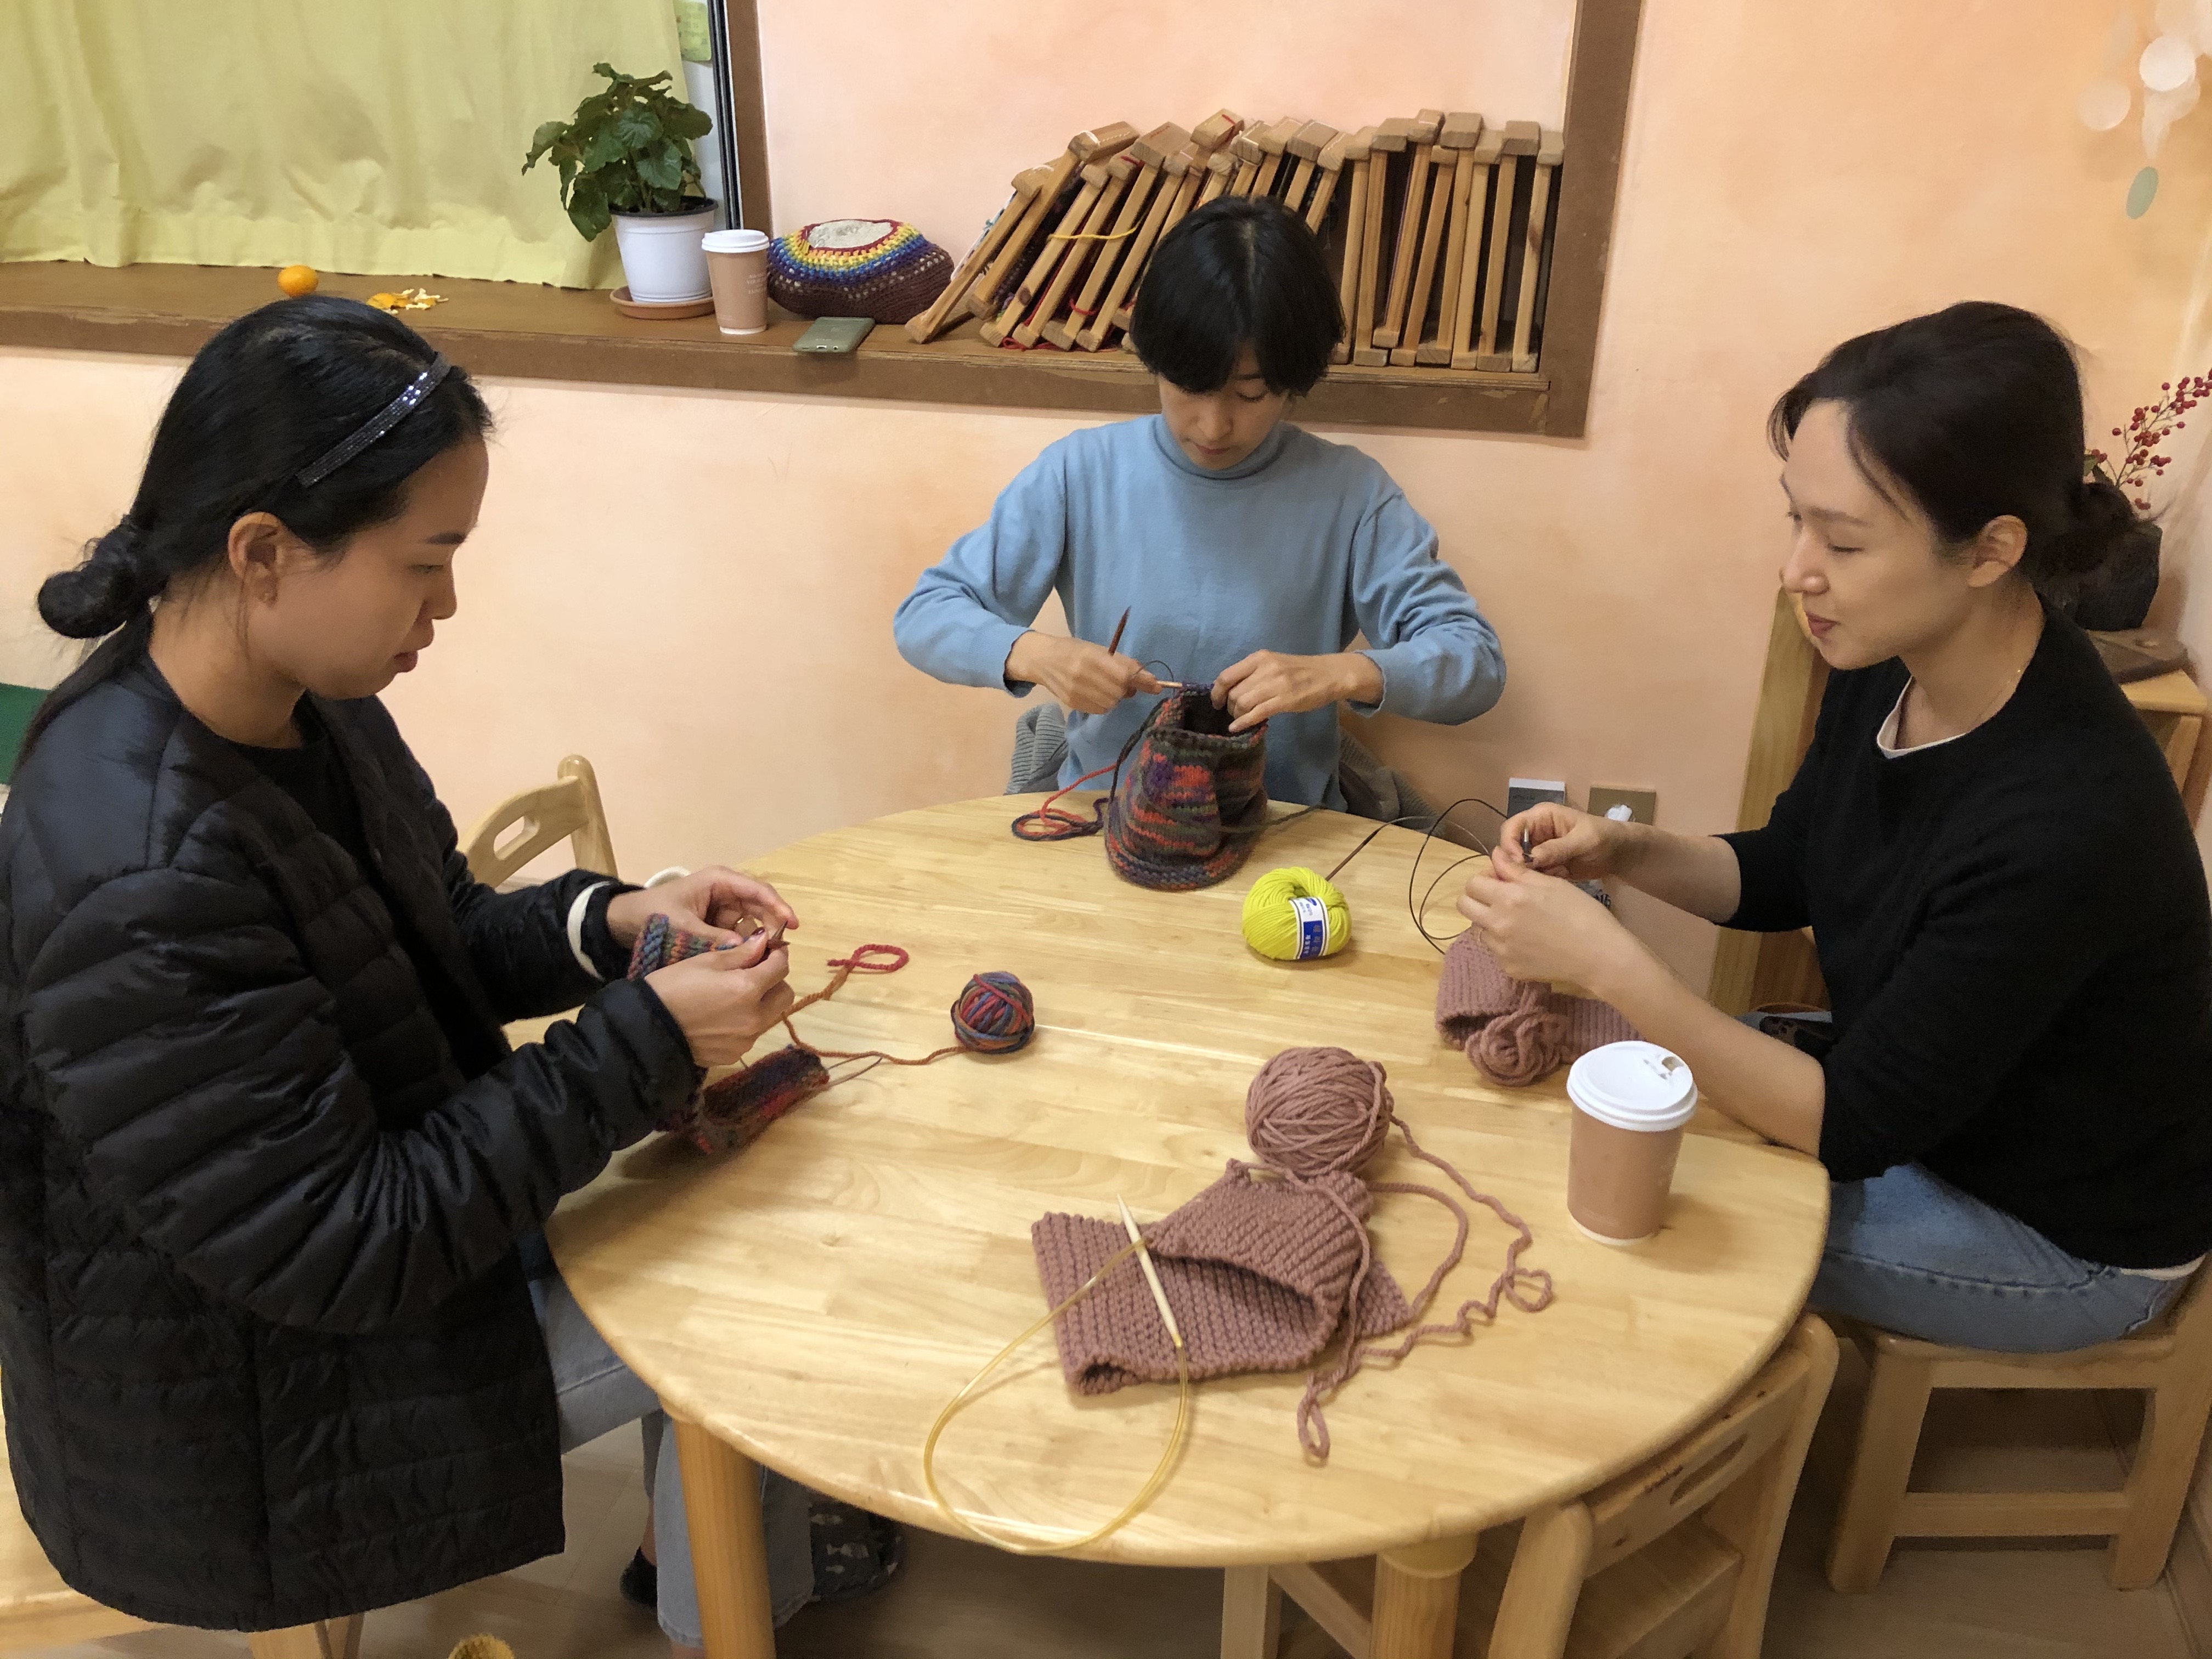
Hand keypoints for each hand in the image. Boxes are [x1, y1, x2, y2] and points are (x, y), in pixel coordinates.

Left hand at [605, 866, 798, 950]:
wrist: (623, 922)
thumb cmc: (651, 914)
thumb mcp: (681, 926)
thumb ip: (712, 937)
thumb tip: (744, 948)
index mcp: (719, 881)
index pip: (758, 890)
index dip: (778, 906)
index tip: (791, 925)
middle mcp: (726, 891)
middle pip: (760, 907)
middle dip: (772, 926)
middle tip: (779, 950)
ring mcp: (723, 908)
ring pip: (752, 923)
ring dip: (759, 939)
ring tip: (765, 959)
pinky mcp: (718, 924)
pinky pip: (739, 934)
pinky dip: (744, 946)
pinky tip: (749, 961)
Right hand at [644, 930, 795, 1066]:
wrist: (648, 1029)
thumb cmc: (673, 987)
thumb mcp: (706, 961)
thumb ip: (742, 953)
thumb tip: (765, 940)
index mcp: (749, 989)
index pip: (781, 967)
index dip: (776, 954)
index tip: (767, 950)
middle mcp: (755, 1017)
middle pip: (785, 994)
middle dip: (775, 981)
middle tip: (754, 973)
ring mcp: (747, 1040)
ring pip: (771, 1015)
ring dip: (762, 1003)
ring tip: (734, 996)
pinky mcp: (736, 1055)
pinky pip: (752, 1034)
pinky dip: (745, 1023)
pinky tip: (722, 1018)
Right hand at [1006, 632, 1158, 714]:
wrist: (1042, 660)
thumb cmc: (1073, 650)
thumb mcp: (1097, 649)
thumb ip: (1121, 662)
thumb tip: (1149, 679)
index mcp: (1091, 658)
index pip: (1125, 675)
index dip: (1143, 681)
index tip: (1156, 686)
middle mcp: (1084, 676)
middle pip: (1120, 691)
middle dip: (1127, 687)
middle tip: (1122, 680)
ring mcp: (1077, 692)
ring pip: (1112, 703)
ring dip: (1116, 696)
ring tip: (1106, 685)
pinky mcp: (1074, 704)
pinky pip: (1101, 709)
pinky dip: (1105, 703)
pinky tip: (1097, 693)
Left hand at [1211, 651, 1380, 733]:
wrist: (1328, 674)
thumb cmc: (1299, 670)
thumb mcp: (1273, 663)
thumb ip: (1252, 673)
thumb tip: (1229, 691)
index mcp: (1259, 658)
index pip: (1226, 675)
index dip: (1216, 692)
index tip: (1216, 702)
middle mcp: (1264, 669)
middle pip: (1234, 692)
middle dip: (1229, 706)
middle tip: (1234, 712)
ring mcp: (1275, 684)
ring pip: (1242, 703)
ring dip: (1237, 715)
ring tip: (1240, 718)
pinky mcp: (1284, 700)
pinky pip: (1256, 713)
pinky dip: (1243, 722)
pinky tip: (1237, 728)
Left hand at [1456, 853, 1637, 990]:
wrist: (1599, 956)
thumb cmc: (1581, 913)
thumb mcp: (1551, 884)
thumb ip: (1516, 871)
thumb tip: (1495, 855)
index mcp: (1508, 898)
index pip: (1472, 883)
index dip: (1485, 878)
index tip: (1501, 881)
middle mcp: (1497, 924)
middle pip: (1465, 906)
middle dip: (1478, 898)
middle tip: (1500, 898)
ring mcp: (1501, 950)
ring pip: (1479, 929)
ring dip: (1491, 921)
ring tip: (1520, 922)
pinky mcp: (1508, 969)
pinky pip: (1496, 951)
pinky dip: (1506, 944)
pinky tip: (1530, 942)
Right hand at [1492, 802, 1636, 881]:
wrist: (1620, 854)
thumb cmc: (1604, 837)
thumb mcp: (1583, 840)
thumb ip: (1556, 848)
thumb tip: (1530, 859)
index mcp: (1540, 817)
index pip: (1512, 827)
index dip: (1510, 844)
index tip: (1519, 862)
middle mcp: (1534, 833)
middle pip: (1510, 848)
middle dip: (1516, 864)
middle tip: (1527, 878)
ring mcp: (1538, 851)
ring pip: (1518, 865)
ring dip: (1528, 875)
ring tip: (1547, 880)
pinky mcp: (1544, 867)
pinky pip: (1531, 876)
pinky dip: (1539, 882)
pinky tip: (1554, 882)